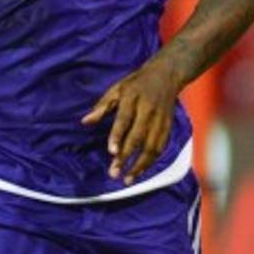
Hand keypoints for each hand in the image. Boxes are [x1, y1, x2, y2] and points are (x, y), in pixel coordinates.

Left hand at [80, 61, 181, 184]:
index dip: (118, 136)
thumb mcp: (117, 89)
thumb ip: (102, 106)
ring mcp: (160, 120)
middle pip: (137, 137)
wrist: (167, 75)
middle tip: (114, 173)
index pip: (124, 119)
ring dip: (140, 165)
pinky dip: (151, 162)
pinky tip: (140, 171)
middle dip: (126, 157)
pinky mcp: (168, 127)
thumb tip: (85, 122)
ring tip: (127, 179)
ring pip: (152, 146)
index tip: (111, 152)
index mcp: (133, 98)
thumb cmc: (136, 83)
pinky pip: (160, 147)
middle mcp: (148, 110)